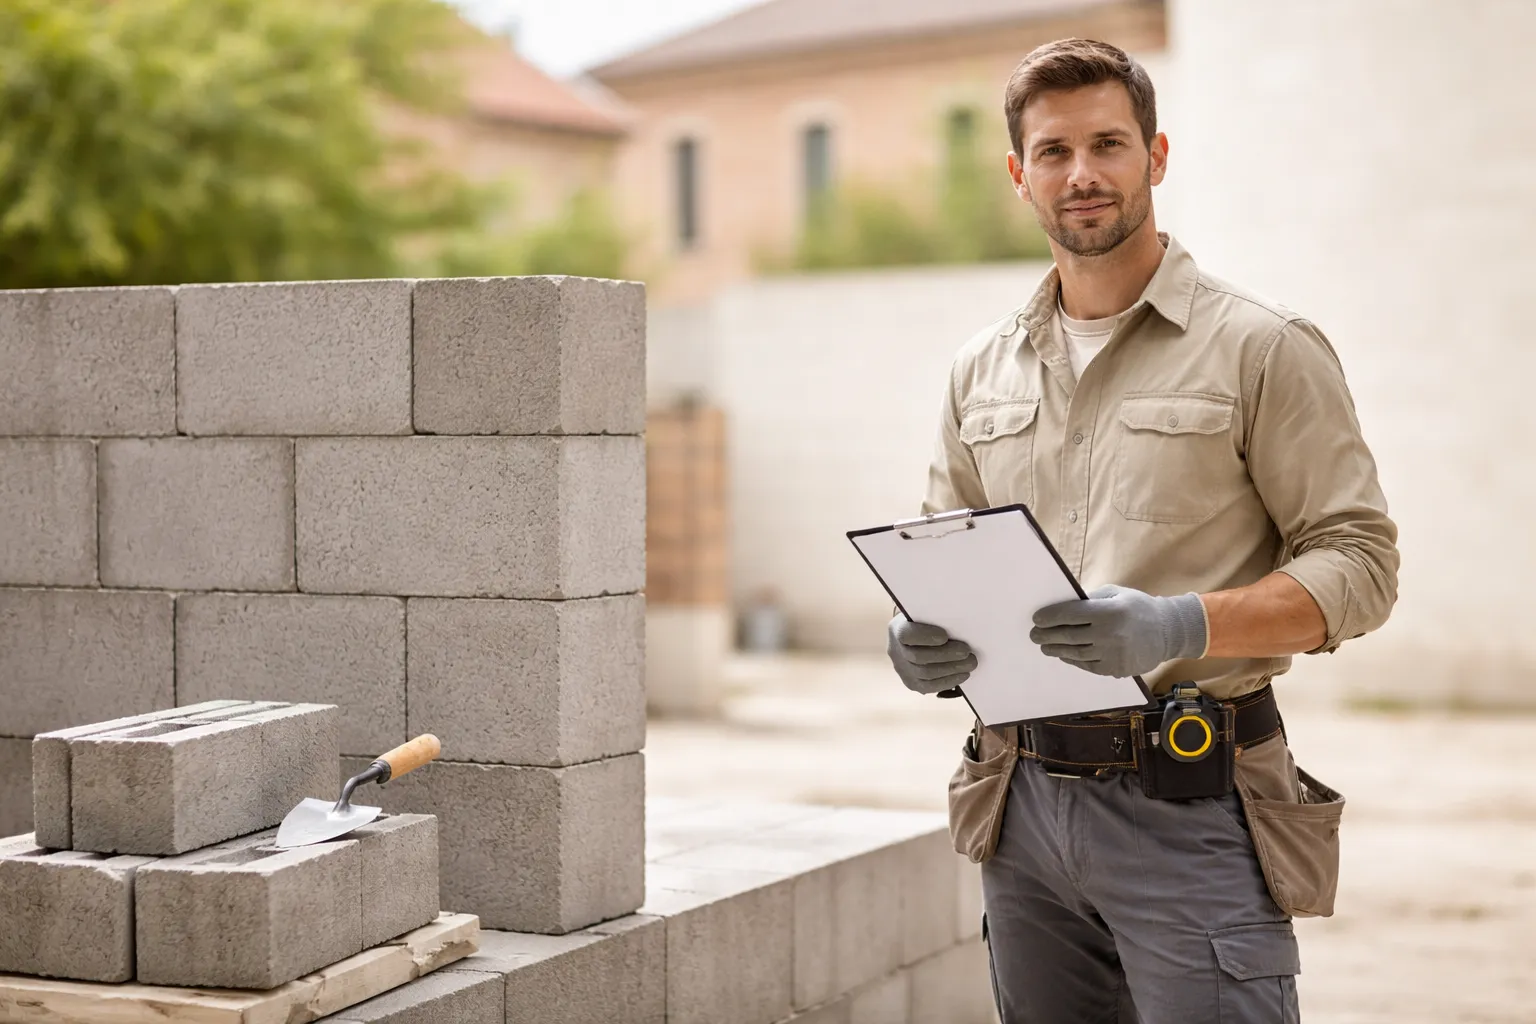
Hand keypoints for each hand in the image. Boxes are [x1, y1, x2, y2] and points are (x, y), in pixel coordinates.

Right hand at [887, 616, 977, 694]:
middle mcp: (895, 651)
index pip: (906, 634)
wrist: (915, 637)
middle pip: (918, 657)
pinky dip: (948, 681)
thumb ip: (937, 619)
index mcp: (897, 629)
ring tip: (970, 663)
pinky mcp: (911, 683)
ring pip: (925, 674)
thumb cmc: (927, 622)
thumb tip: (959, 628)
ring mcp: (902, 670)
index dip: (925, 636)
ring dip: (951, 669)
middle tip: (966, 651)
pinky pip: (929, 687)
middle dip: (946, 655)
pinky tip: (963, 675)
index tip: (944, 636)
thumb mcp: (926, 615)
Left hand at [1029, 584, 1206, 677]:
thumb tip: (1063, 606)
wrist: (1168, 632)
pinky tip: (1064, 655)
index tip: (1037, 619)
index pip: (1070, 614)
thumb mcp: (1116, 594)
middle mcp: (1109, 634)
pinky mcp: (1115, 669)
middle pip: (1068, 636)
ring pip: (1075, 653)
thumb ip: (1090, 599)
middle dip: (1046, 635)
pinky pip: (1087, 665)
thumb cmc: (1138, 608)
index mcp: (1109, 611)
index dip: (1050, 617)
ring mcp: (1112, 654)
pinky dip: (1073, 660)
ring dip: (1056, 650)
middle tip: (1034, 635)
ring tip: (1045, 646)